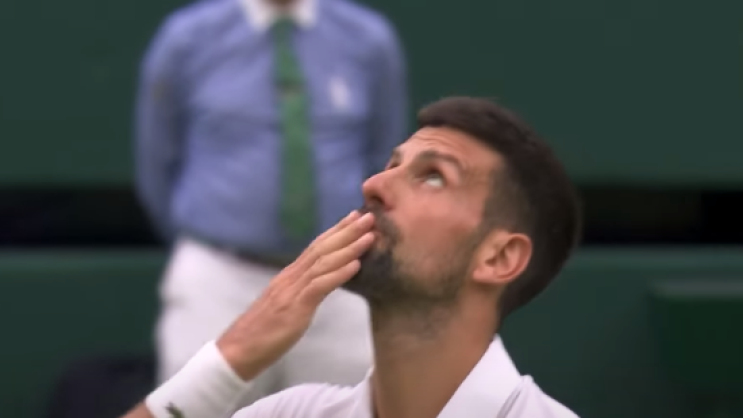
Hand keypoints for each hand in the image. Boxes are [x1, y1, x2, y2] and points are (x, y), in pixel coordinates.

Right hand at [216, 211, 374, 379]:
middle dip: (347, 231)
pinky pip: (319, 286)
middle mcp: (290, 277)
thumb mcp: (285, 307)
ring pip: (323, 262)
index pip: (316, 247)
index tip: (354, 217)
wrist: (237, 350)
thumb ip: (300, 292)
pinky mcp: (294, 308)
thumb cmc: (262, 333)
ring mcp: (291, 291)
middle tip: (369, 216)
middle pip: (321, 248)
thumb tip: (318, 284)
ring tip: (370, 236)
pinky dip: (339, 273)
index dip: (336, 231)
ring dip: (349, 248)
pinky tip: (356, 265)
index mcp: (289, 276)